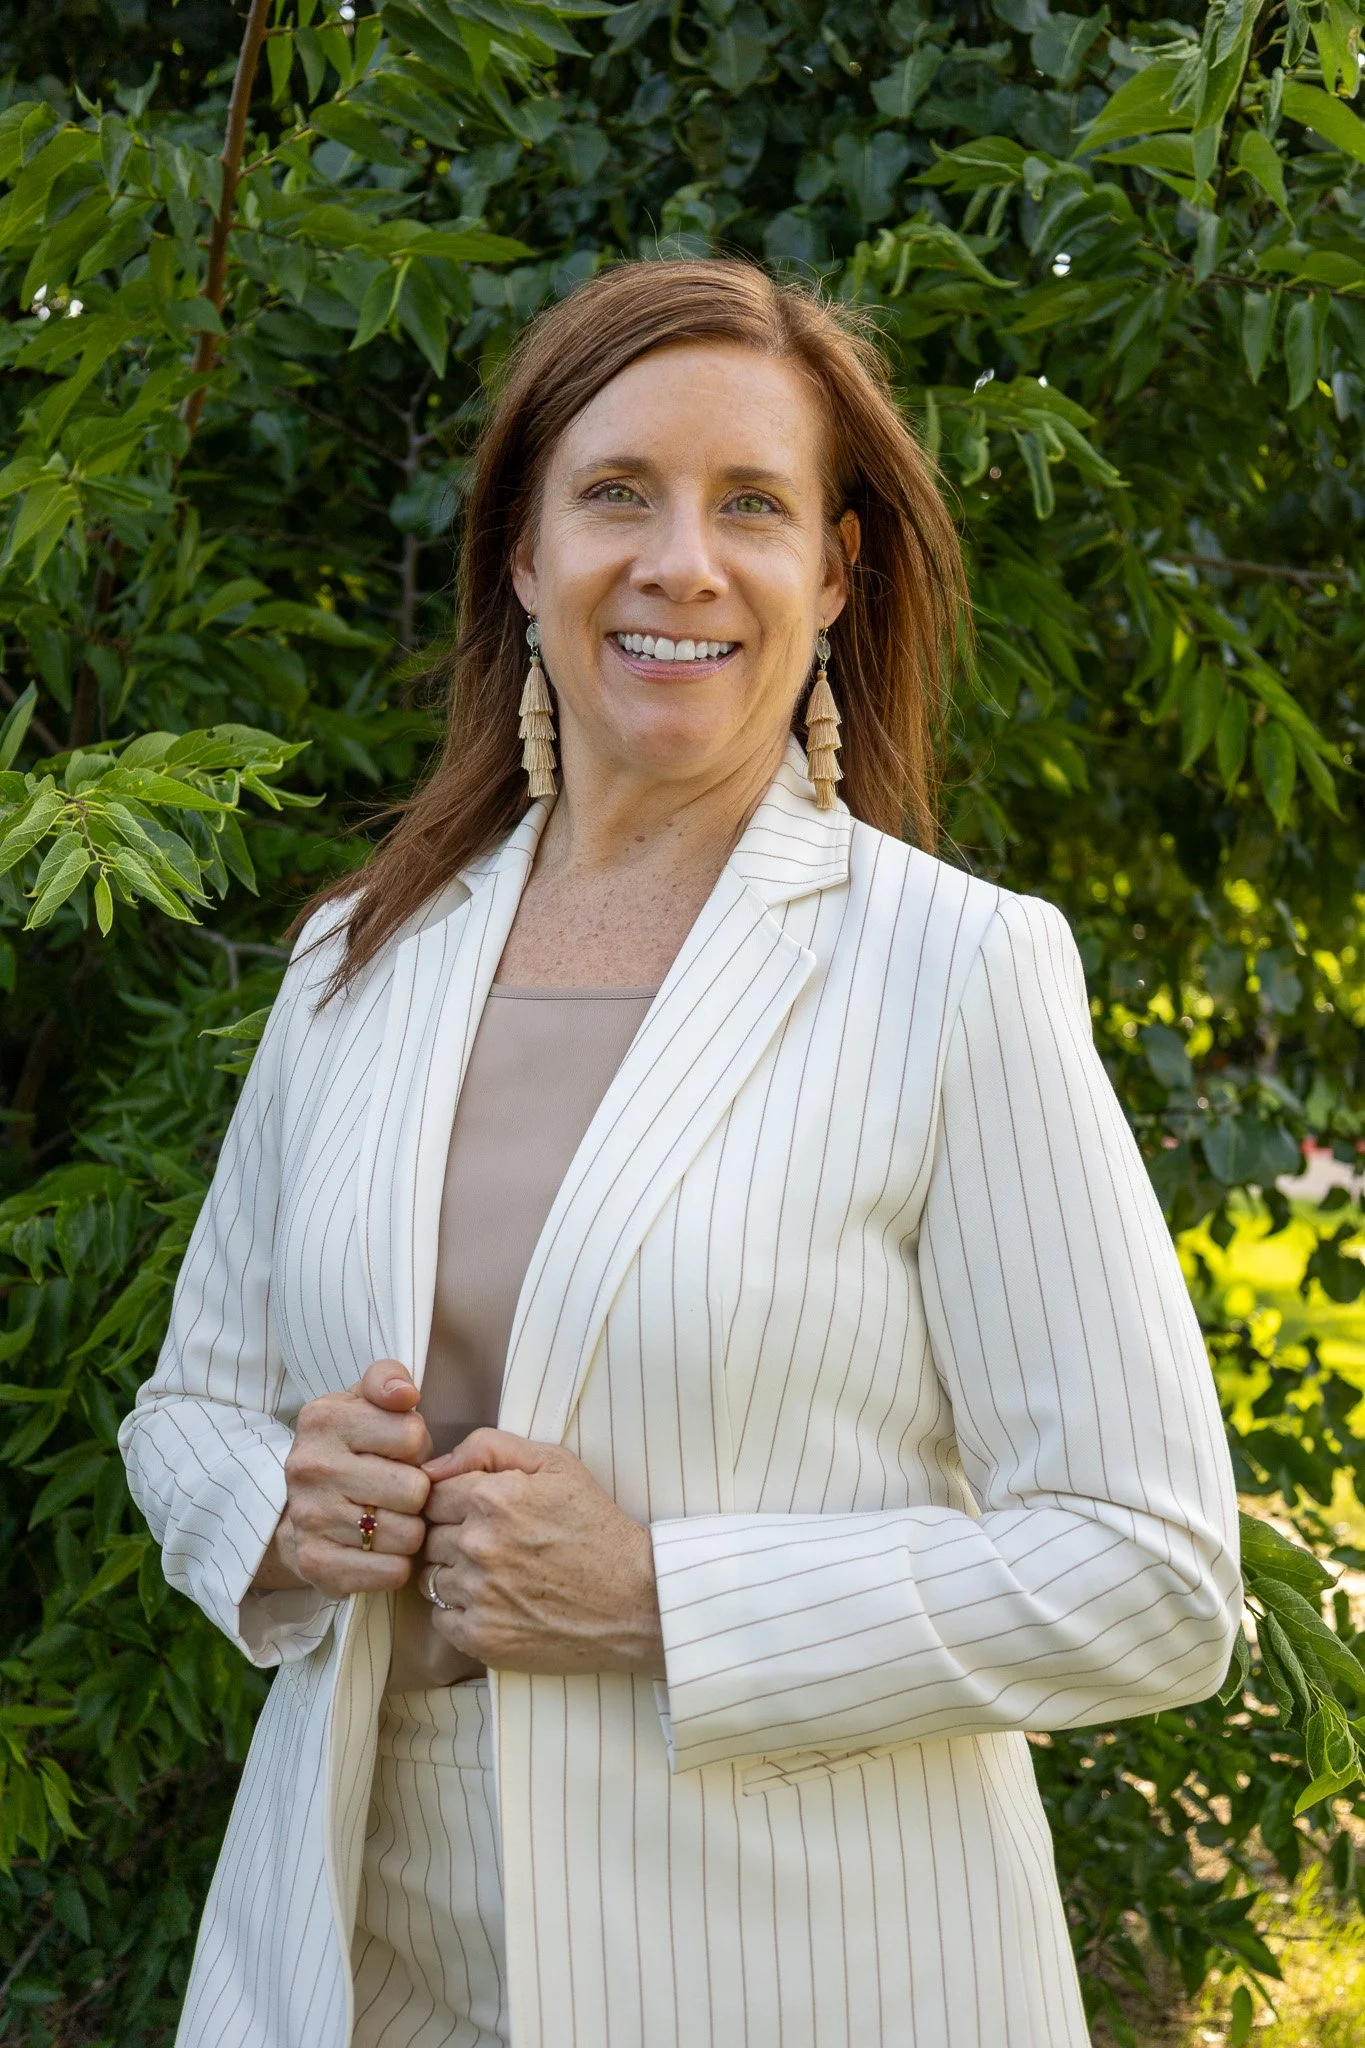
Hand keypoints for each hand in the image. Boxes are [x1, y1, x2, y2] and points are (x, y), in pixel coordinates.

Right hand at [252, 1360, 432, 1599]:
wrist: (296, 1510)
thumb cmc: (349, 1450)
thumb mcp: (363, 1402)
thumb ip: (387, 1380)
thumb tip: (406, 1394)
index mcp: (323, 1419)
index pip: (412, 1435)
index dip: (416, 1447)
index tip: (397, 1452)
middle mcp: (309, 1467)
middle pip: (415, 1490)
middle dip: (417, 1493)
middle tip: (398, 1492)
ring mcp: (310, 1518)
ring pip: (408, 1534)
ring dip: (410, 1531)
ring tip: (390, 1520)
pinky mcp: (316, 1565)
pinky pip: (391, 1572)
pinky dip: (396, 1565)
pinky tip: (381, 1550)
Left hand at [418, 1429, 664, 1677]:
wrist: (634, 1599)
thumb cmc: (596, 1527)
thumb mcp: (556, 1465)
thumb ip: (490, 1447)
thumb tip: (434, 1465)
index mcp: (491, 1497)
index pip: (433, 1494)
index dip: (455, 1501)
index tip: (481, 1514)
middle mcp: (477, 1544)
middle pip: (429, 1535)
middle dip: (453, 1536)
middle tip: (494, 1545)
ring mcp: (477, 1594)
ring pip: (430, 1576)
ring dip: (455, 1574)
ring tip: (496, 1575)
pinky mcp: (480, 1636)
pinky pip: (439, 1617)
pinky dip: (459, 1611)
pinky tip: (495, 1603)